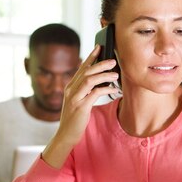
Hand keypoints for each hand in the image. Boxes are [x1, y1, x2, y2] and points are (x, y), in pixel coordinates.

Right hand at [42, 45, 118, 167]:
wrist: (66, 134)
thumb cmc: (75, 118)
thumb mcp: (79, 101)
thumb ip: (86, 90)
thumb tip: (100, 80)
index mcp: (70, 87)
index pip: (81, 68)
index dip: (90, 57)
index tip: (99, 47)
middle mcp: (71, 90)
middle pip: (86, 71)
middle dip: (100, 64)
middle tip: (113, 60)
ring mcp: (74, 98)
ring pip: (89, 80)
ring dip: (103, 75)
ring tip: (115, 75)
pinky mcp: (80, 107)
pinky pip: (94, 94)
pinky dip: (104, 89)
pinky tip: (112, 89)